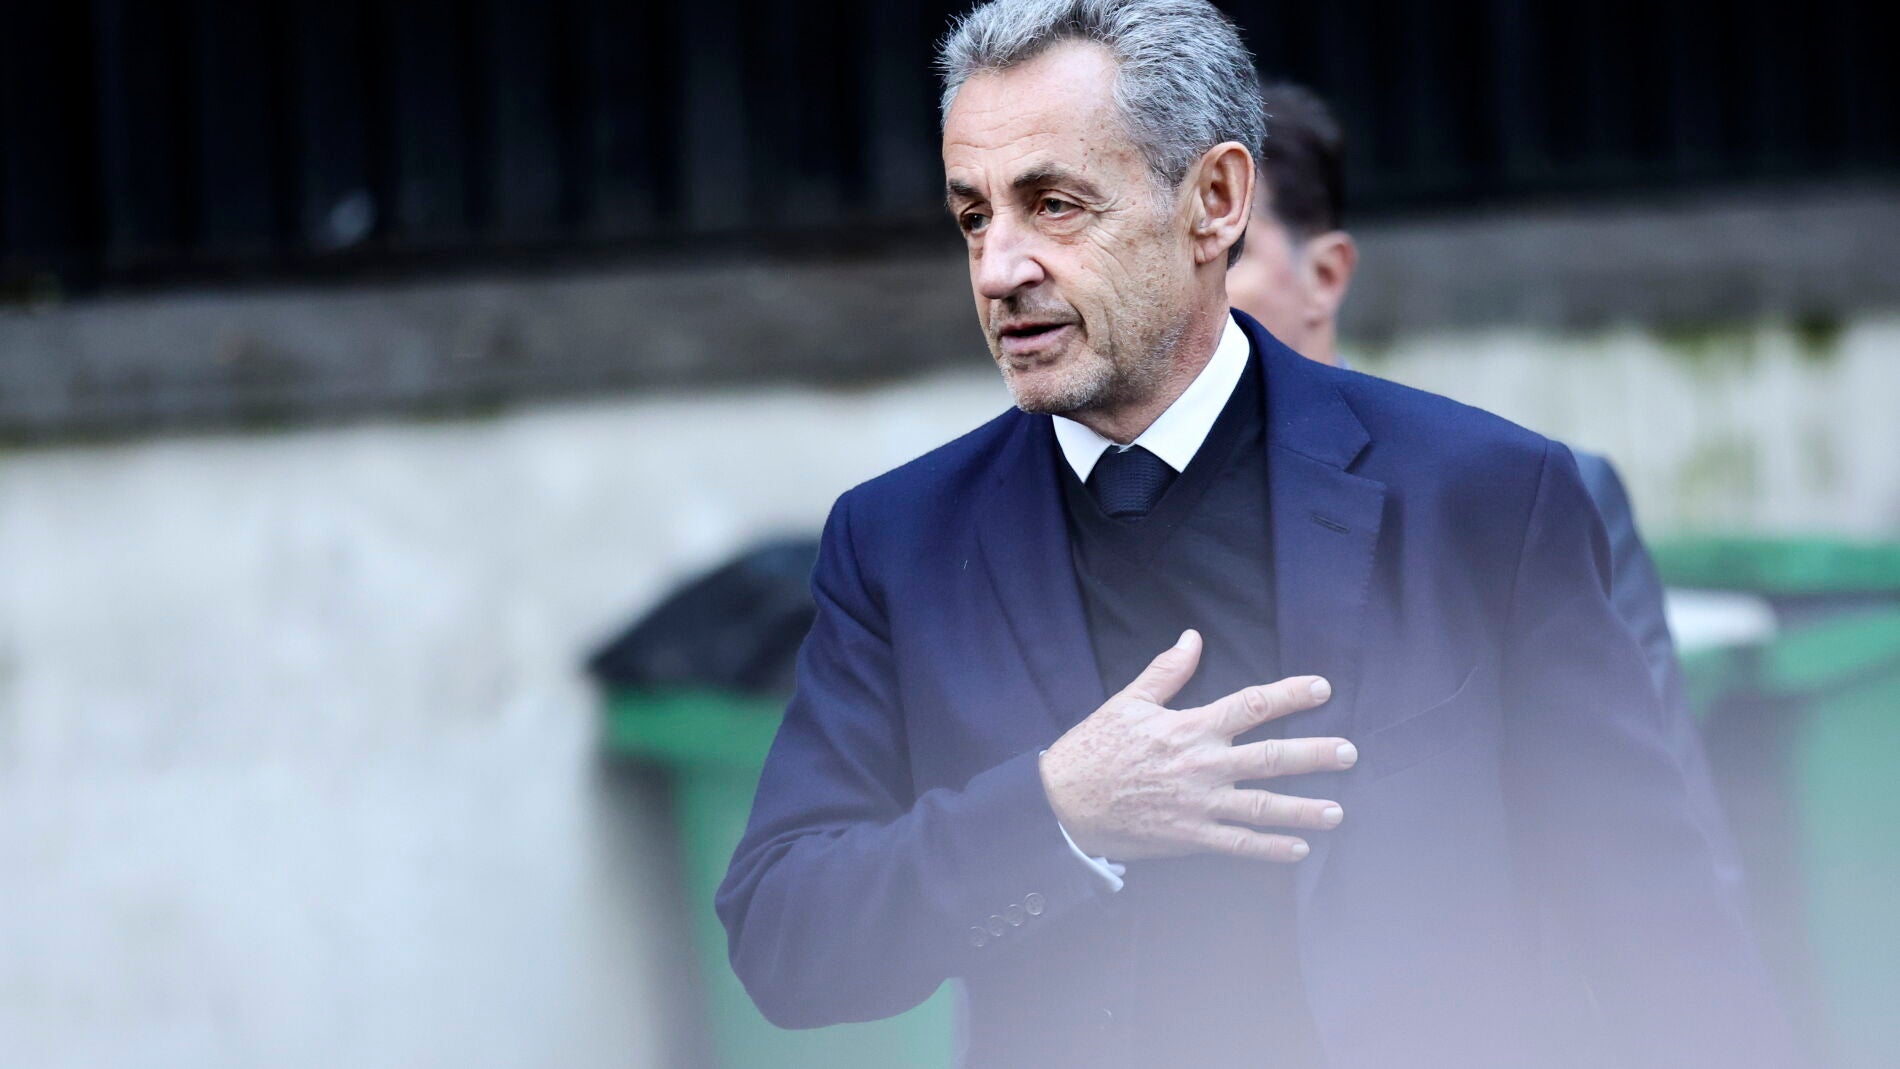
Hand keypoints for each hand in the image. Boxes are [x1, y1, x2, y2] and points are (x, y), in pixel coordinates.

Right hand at [1039, 629, 1356, 861]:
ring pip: (1262, 806)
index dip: (1290, 695)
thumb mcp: (1129, 701)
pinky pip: (1238, 845)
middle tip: (1349, 752)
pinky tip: (1298, 850)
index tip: (1322, 688)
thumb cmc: (1095, 747)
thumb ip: (1167, 671)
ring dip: (1303, 809)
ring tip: (1337, 811)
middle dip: (1314, 755)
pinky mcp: (1190, 837)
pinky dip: (1270, 849)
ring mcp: (1199, 804)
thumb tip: (1193, 637)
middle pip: (1270, 758)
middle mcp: (1202, 765)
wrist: (1064, 802)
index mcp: (1190, 727)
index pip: (1250, 705)